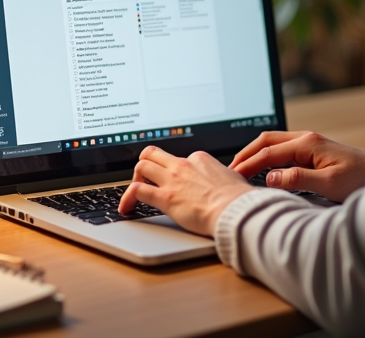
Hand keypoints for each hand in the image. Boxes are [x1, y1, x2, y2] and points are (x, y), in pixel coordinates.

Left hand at [118, 146, 254, 236]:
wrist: (235, 210)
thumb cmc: (238, 199)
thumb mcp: (232, 178)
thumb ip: (222, 177)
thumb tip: (224, 181)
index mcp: (200, 159)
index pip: (178, 158)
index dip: (172, 169)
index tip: (173, 181)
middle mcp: (183, 165)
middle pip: (153, 153)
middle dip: (146, 164)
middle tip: (145, 178)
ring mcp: (172, 180)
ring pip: (142, 166)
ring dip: (135, 178)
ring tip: (134, 193)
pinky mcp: (164, 197)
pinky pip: (137, 190)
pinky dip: (127, 198)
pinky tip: (126, 208)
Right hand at [229, 131, 364, 202]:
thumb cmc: (360, 180)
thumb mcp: (329, 184)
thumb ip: (298, 179)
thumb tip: (270, 178)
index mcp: (308, 144)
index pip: (268, 152)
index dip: (248, 164)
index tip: (233, 176)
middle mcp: (306, 138)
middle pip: (266, 140)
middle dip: (246, 154)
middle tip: (229, 170)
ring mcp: (309, 143)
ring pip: (273, 143)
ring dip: (255, 153)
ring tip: (240, 169)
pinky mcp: (313, 150)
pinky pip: (282, 149)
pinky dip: (266, 156)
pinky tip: (261, 168)